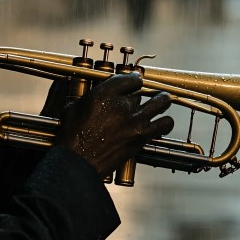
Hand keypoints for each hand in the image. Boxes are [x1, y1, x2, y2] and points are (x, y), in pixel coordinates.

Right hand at [54, 73, 173, 176]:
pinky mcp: (142, 137)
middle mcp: (122, 105)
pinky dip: (165, 122)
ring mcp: (135, 121)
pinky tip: (160, 123)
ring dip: (161, 100)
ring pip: (161, 101)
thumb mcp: (73, 107)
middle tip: (142, 96)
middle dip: (143, 93)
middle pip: (143, 91)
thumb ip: (89, 95)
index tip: (134, 82)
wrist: (79, 162)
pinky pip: (165, 124)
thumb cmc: (73, 137)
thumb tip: (99, 90)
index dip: (134, 79)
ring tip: (160, 102)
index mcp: (104, 94)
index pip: (130, 77)